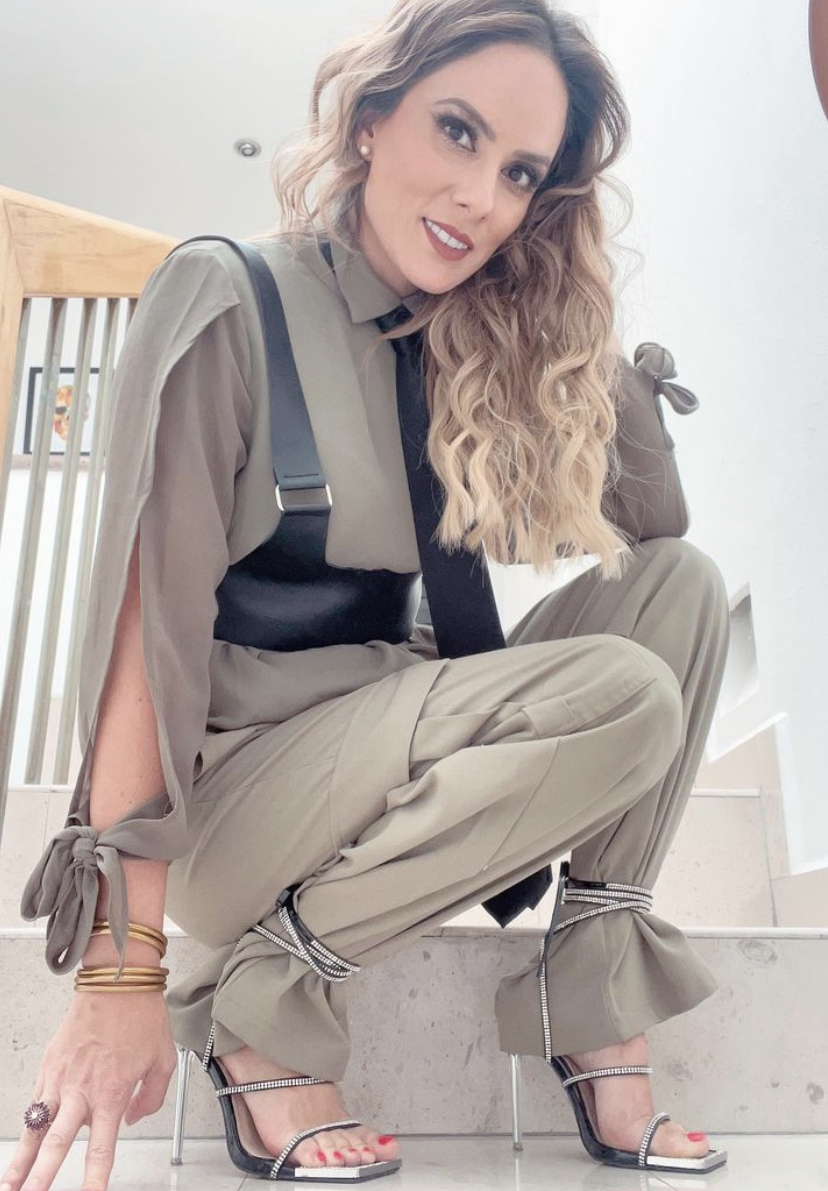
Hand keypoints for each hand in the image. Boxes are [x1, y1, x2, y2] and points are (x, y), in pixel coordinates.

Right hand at [1, 989, 175, 1190]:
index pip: (101, 1149)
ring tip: (10, 1184)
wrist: (117, 979)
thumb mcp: (163, 1061)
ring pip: (36, 1127)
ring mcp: (61, 1077)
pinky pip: (36, 1100)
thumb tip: (132, 1119)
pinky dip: (28, 1124)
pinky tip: (23, 1142)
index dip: (93, 1180)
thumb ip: (150, 1099)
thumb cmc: (142, 1016)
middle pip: (56, 1144)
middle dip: (40, 1177)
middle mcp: (82, 1090)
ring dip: (21, 1159)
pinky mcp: (50, 1064)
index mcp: (112, 1093)